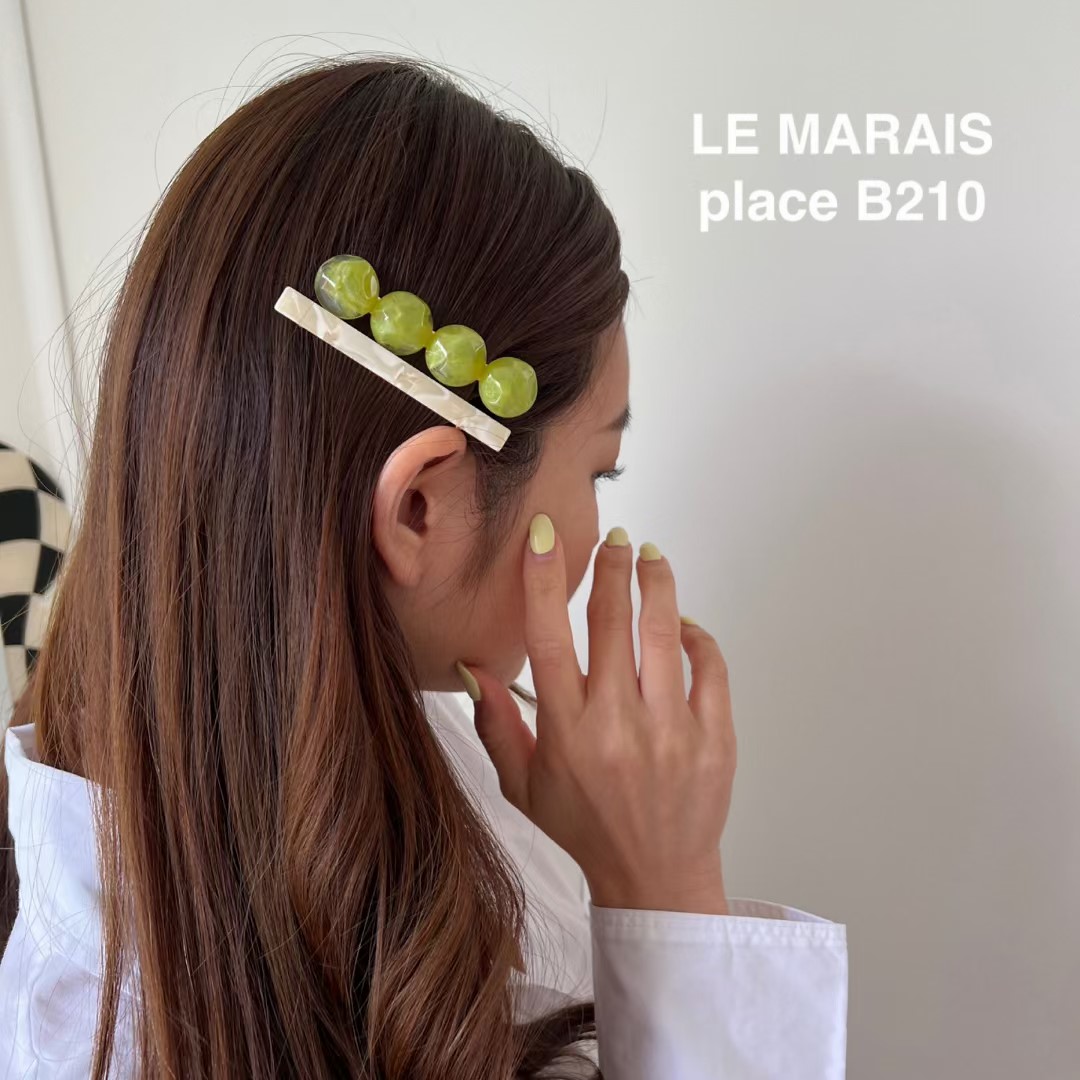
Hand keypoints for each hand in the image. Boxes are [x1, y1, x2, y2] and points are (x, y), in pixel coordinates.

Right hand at [458, 515, 735, 914]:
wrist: (655, 877)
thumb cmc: (585, 828)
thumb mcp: (522, 785)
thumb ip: (496, 723)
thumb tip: (472, 666)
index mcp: (566, 731)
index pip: (548, 636)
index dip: (543, 578)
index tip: (545, 535)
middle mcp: (617, 724)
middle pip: (612, 620)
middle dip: (613, 565)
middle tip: (615, 536)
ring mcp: (671, 730)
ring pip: (664, 631)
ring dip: (656, 582)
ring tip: (651, 557)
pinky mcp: (714, 737)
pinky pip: (710, 665)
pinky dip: (697, 635)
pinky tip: (682, 623)